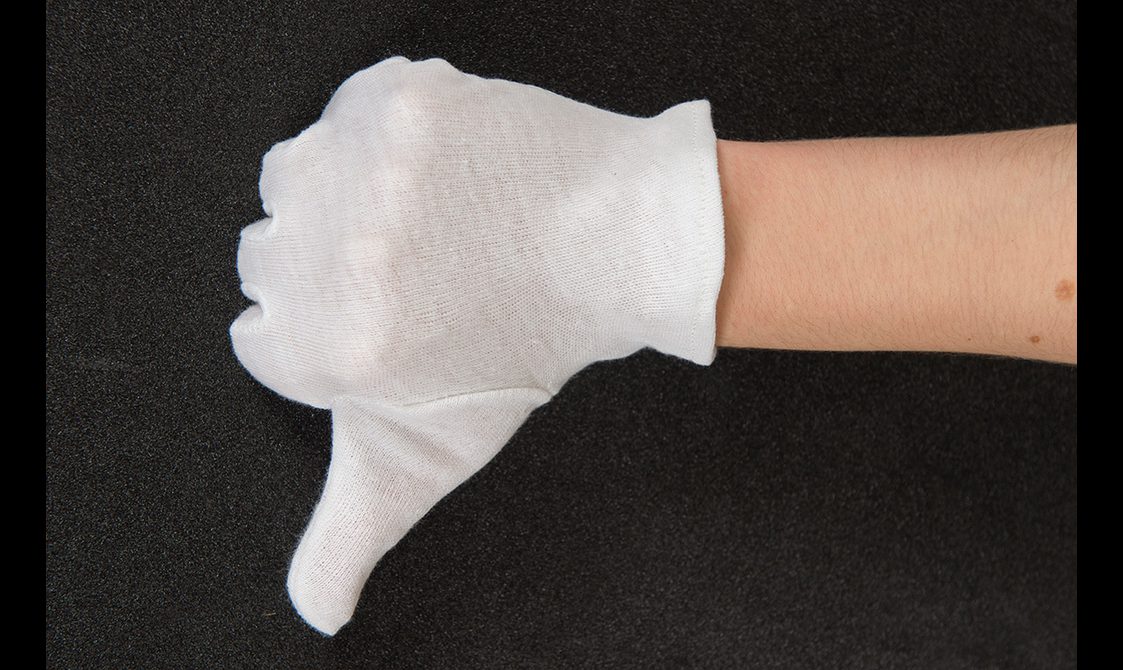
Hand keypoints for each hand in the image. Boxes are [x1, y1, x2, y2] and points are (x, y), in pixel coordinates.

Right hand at [230, 56, 724, 633]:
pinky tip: (443, 168)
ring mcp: (369, 169)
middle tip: (419, 272)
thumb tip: (317, 619)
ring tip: (430, 220)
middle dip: (331, 267)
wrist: (611, 247)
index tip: (391, 319)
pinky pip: (341, 113)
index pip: (261, 331)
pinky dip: (381, 133)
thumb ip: (349, 535)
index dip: (326, 327)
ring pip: (294, 178)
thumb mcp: (426, 461)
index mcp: (331, 354)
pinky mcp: (397, 99)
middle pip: (266, 253)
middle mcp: (337, 260)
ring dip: (347, 195)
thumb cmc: (522, 353)